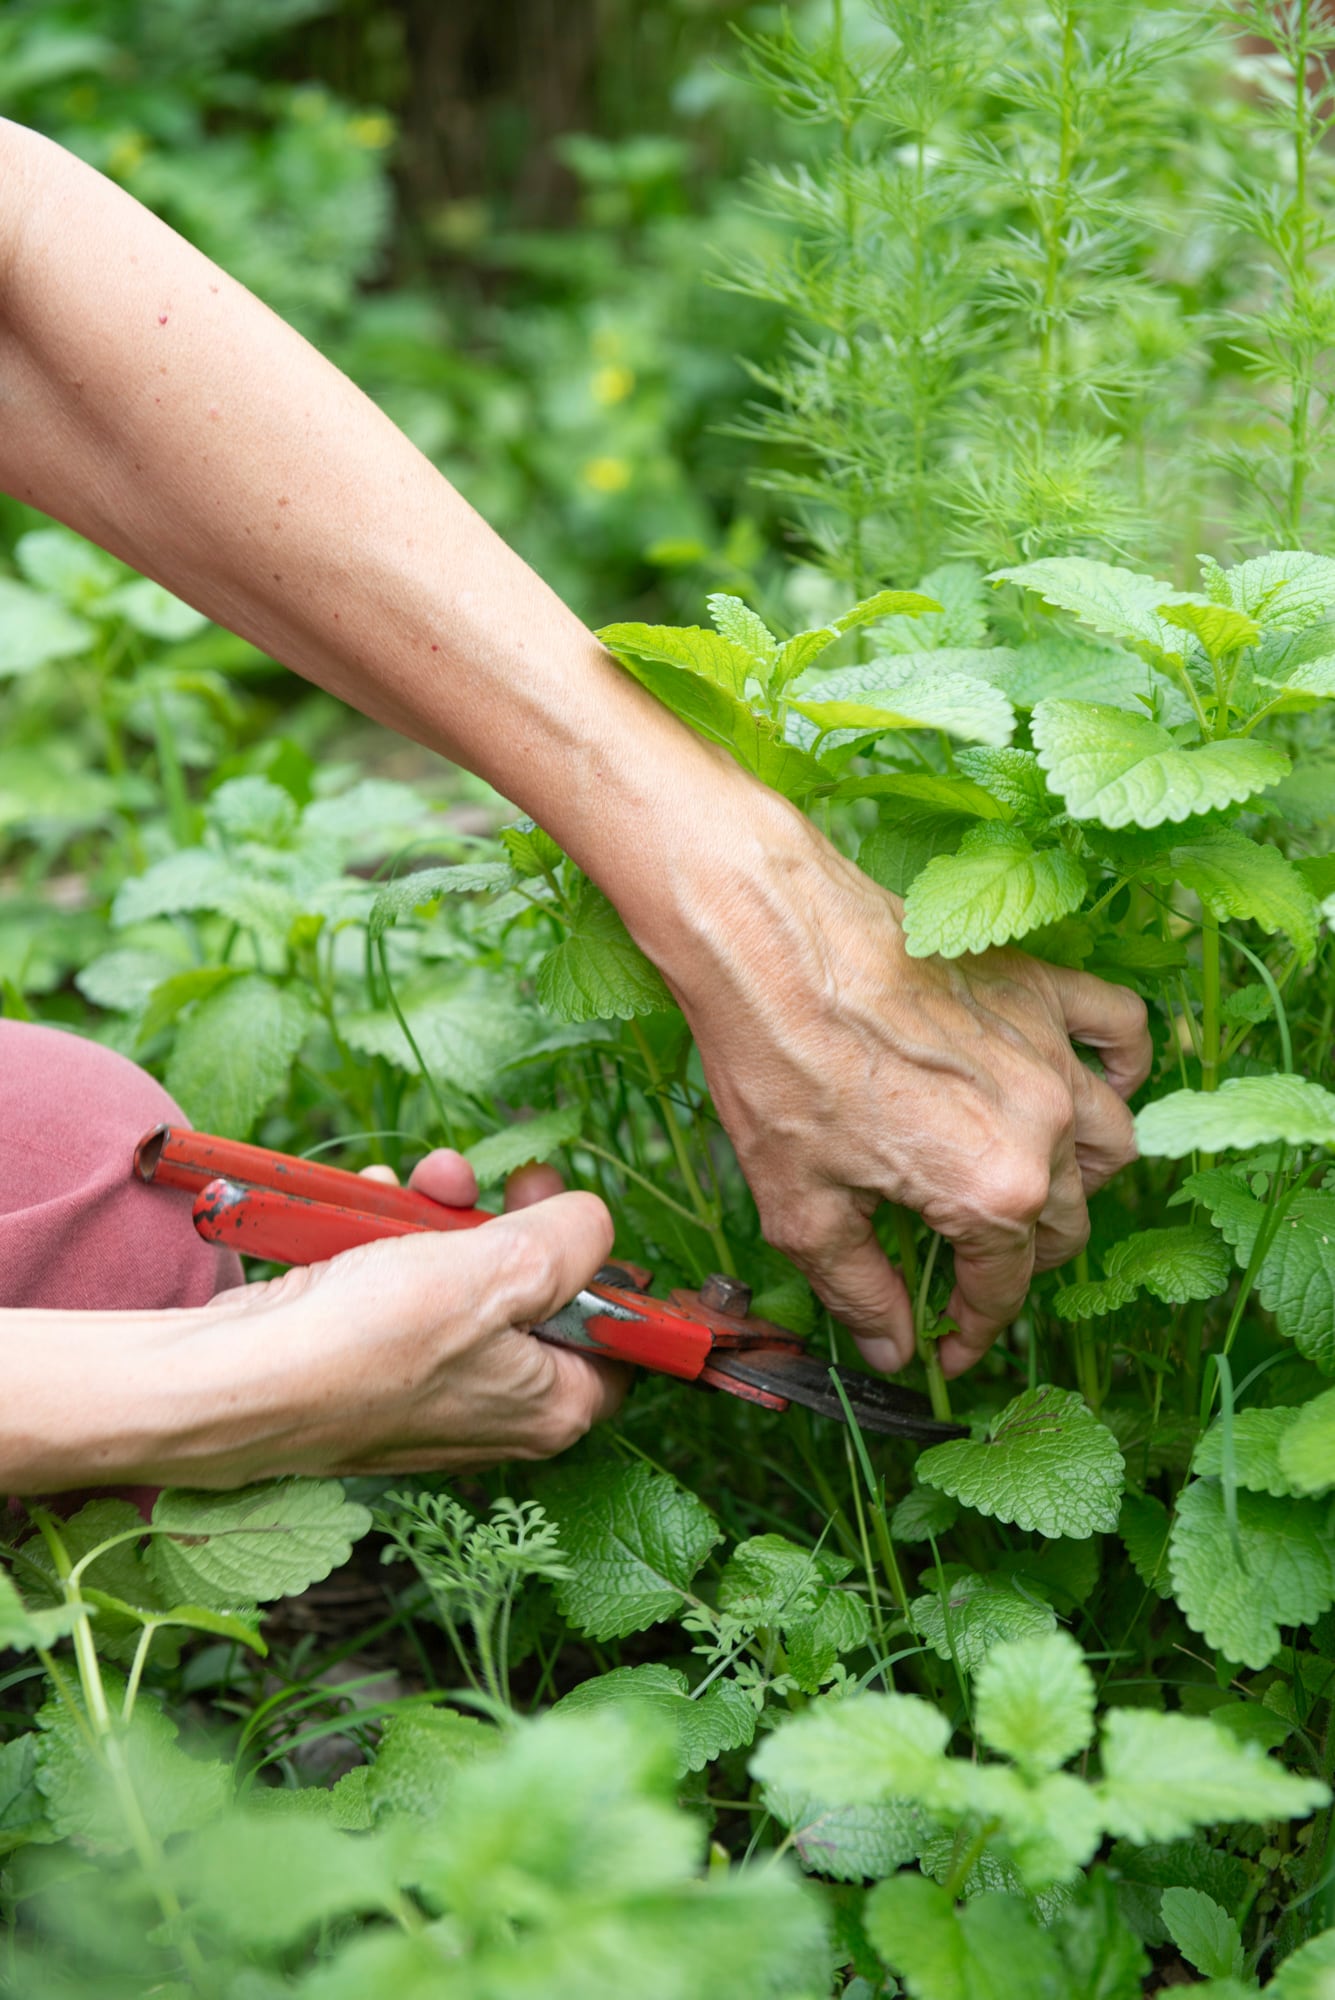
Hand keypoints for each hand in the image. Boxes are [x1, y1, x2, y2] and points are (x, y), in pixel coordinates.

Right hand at [150, 1151, 624, 1484]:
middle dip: (503, 1219)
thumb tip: (592, 1224)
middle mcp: (497, 1408)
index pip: (618, 1342)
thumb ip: (570, 1238)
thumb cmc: (374, 1340)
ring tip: (414, 1182)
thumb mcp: (503, 1267)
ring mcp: (428, 1388)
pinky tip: (366, 1205)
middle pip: (533, 1293)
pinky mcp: (371, 1364)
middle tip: (488, 1178)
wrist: (238, 1379)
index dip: (605, 1268)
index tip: (572, 1215)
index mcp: (553, 1405)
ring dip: (440, 1216)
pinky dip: (388, 1239)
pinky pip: (402, 1288)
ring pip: (462, 1279)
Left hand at [652, 804, 1149, 1378]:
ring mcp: (1049, 1051)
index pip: (1003, 1286)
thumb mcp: (801, 1211)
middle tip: (969, 1271)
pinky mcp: (1039, 986)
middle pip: (1066, 1221)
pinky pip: (1118, 1028)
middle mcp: (1042, 1124)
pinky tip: (1094, 1083)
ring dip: (1081, 1179)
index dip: (974, 1329)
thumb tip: (894, 1350)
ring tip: (1033, 1190)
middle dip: (1020, 1262)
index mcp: (990, 1191)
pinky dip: (1119, 1064)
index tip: (948, 1348)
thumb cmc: (775, 1069)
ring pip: (1109, 1139)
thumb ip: (860, 1291)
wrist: (766, 942)